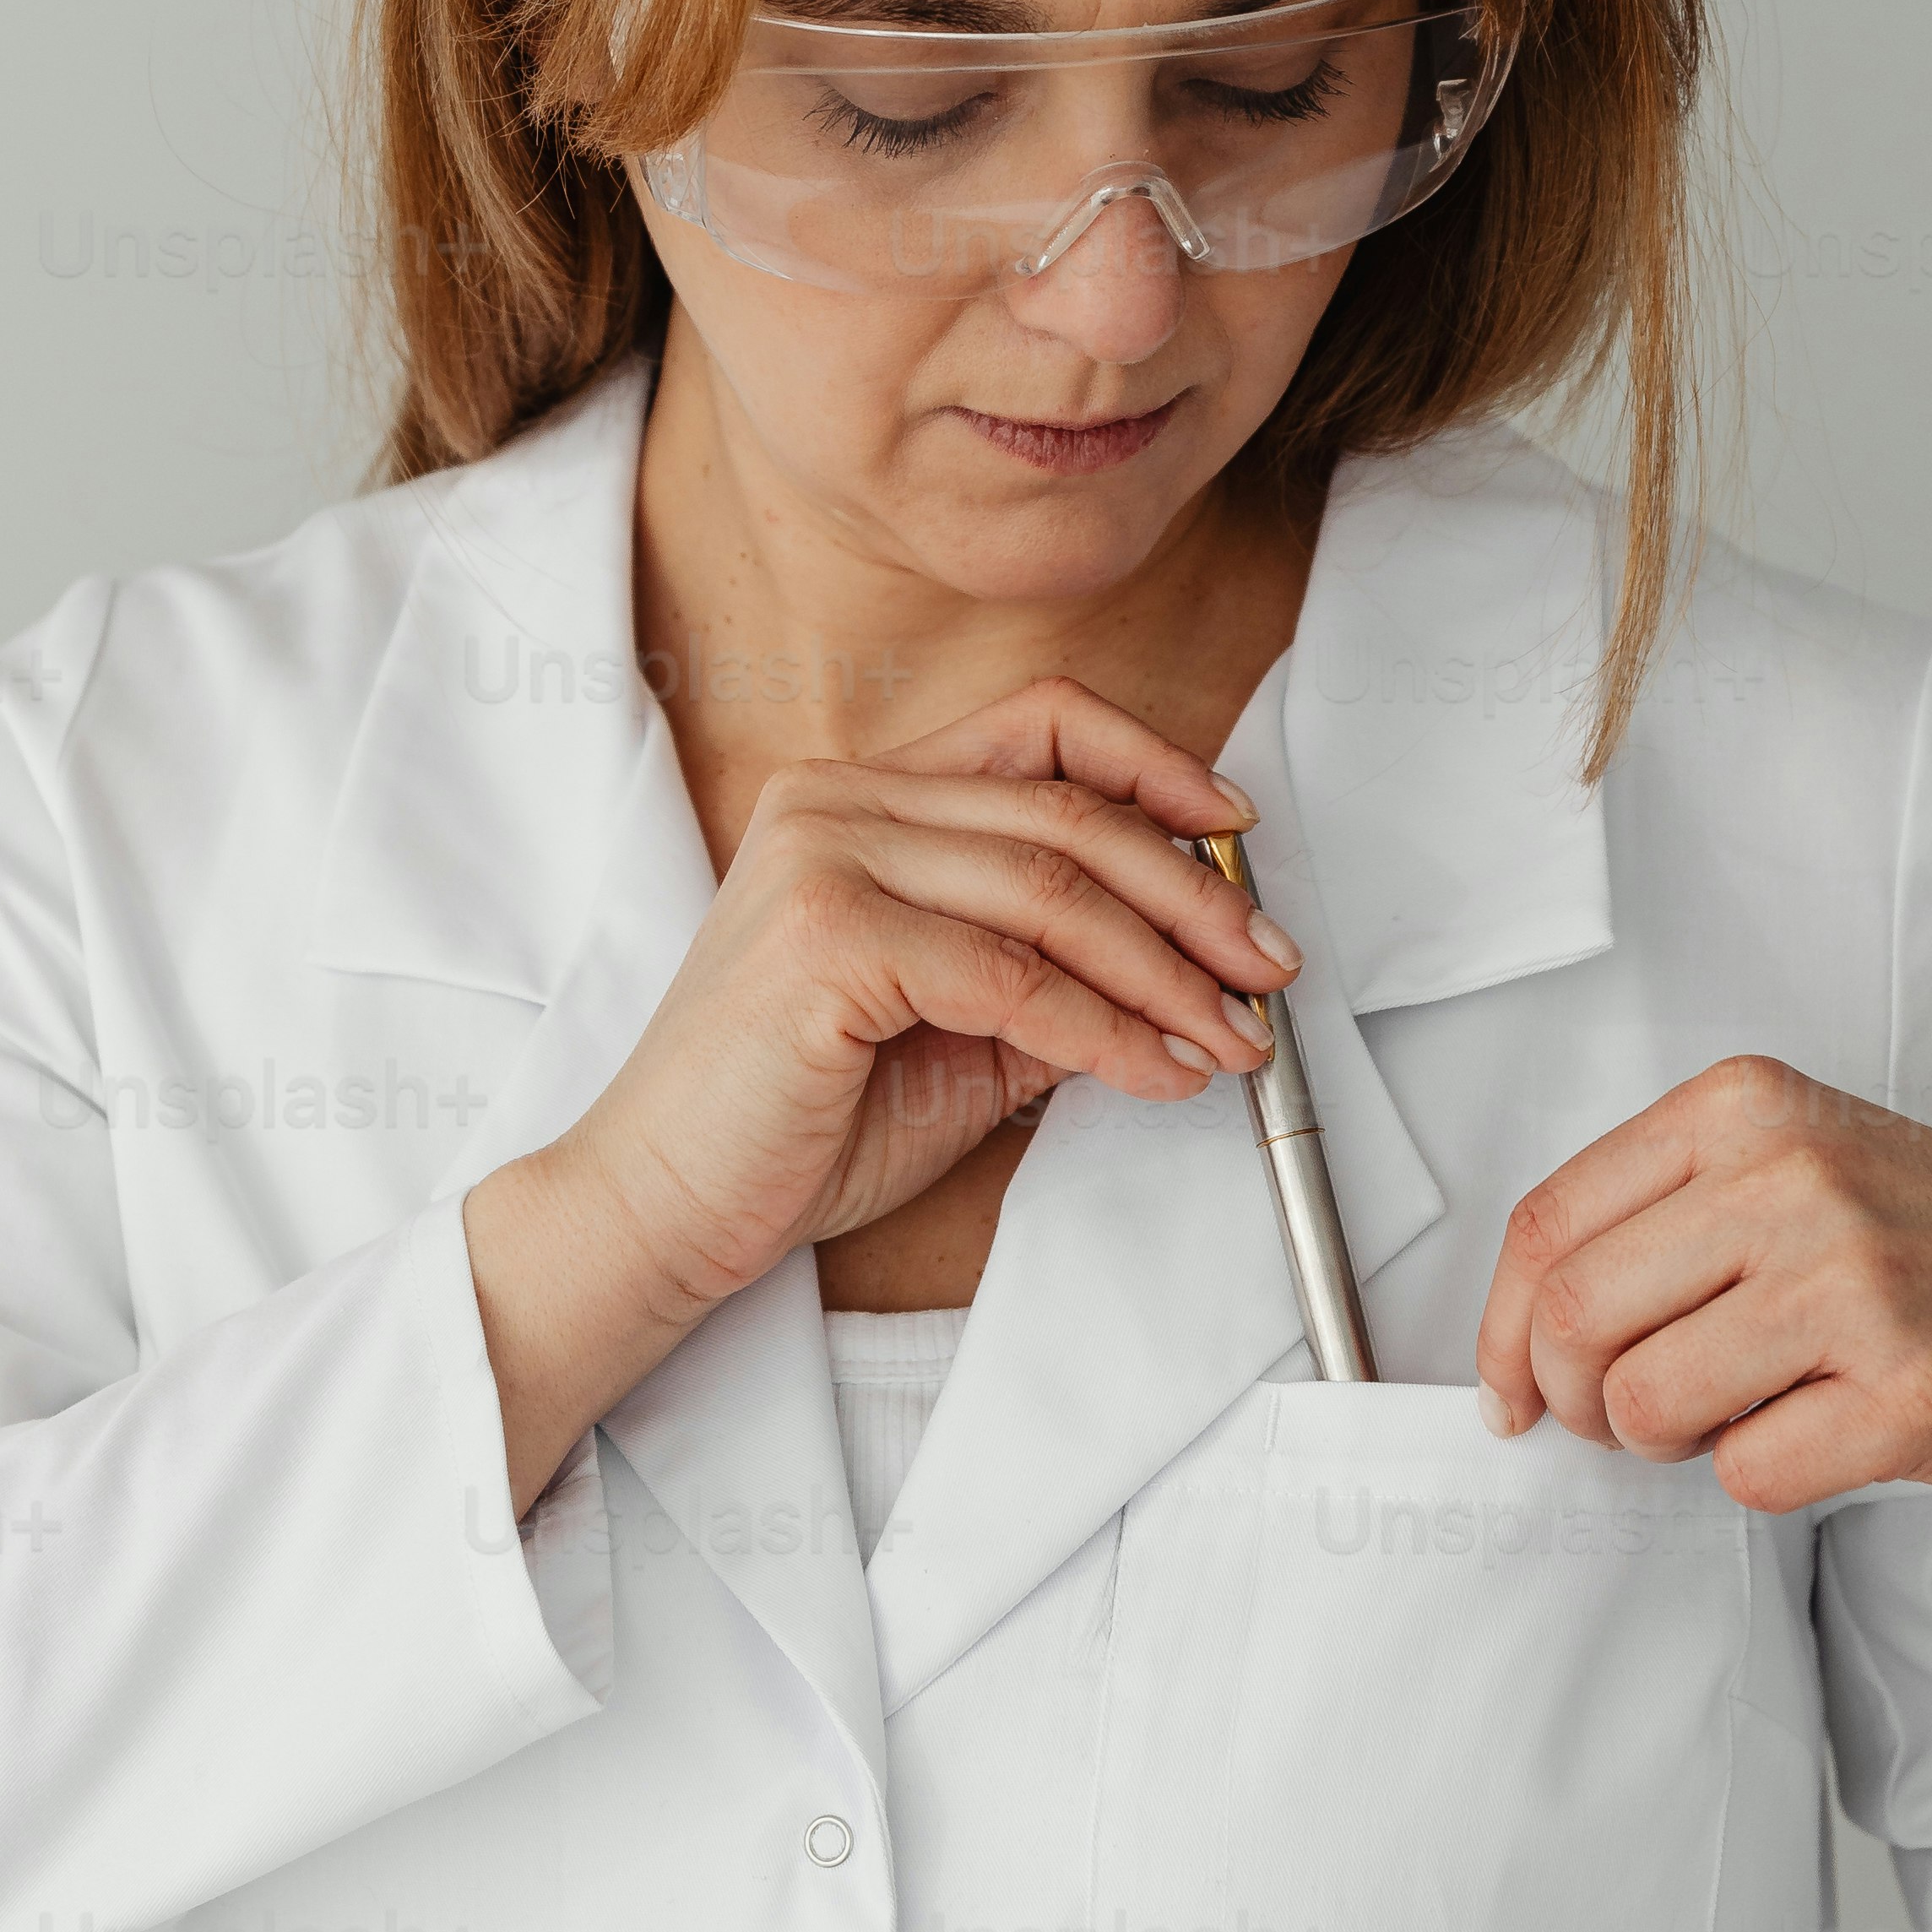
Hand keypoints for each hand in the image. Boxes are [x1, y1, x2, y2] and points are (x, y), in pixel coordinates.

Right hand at [465, 682, 1297, 1514]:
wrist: (664, 1206)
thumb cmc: (798, 1123)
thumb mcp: (958, 1030)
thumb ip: (1051, 970)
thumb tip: (1188, 957)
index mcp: (859, 796)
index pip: (1038, 725)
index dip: (1156, 766)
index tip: (1237, 835)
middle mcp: (837, 800)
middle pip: (1067, 813)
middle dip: (1194, 897)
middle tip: (1267, 969)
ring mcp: (826, 858)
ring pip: (1053, 892)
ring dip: (1169, 973)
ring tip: (1231, 1036)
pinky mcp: (827, 938)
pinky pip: (1015, 977)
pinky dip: (1109, 1029)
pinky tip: (1157, 1072)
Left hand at [1476, 1055, 1931, 1769]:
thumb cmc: (1927, 1242)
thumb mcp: (1787, 1163)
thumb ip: (1653, 1216)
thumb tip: (1512, 1340)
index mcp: (1746, 1105)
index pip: (1546, 1226)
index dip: (1499, 1330)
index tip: (1509, 1391)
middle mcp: (1797, 1177)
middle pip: (1574, 1319)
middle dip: (1571, 1398)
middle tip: (1616, 1420)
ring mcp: (1861, 1284)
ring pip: (1645, 1403)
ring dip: (1661, 1441)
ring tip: (1726, 1418)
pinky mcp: (1915, 1393)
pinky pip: (1749, 1473)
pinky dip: (1758, 1476)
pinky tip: (1816, 1433)